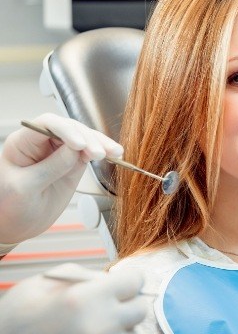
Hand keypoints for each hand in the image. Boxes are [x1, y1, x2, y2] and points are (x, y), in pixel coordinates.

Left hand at [0, 113, 122, 243]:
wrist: (17, 225)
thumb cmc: (10, 207)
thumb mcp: (26, 188)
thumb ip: (50, 168)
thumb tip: (75, 151)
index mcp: (22, 143)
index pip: (47, 125)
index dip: (66, 130)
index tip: (80, 145)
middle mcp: (42, 142)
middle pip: (70, 129)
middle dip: (87, 139)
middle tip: (99, 153)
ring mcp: (59, 152)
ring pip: (84, 138)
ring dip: (100, 143)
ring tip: (114, 153)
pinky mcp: (72, 162)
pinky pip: (90, 152)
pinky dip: (103, 152)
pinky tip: (115, 154)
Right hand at [0, 263, 147, 333]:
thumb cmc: (19, 312)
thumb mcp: (51, 280)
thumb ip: (89, 276)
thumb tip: (112, 279)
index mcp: (87, 298)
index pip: (135, 281)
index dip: (129, 279)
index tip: (122, 282)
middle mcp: (98, 324)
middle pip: (139, 310)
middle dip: (127, 304)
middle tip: (110, 303)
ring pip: (129, 332)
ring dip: (119, 325)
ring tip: (95, 320)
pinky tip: (90, 331)